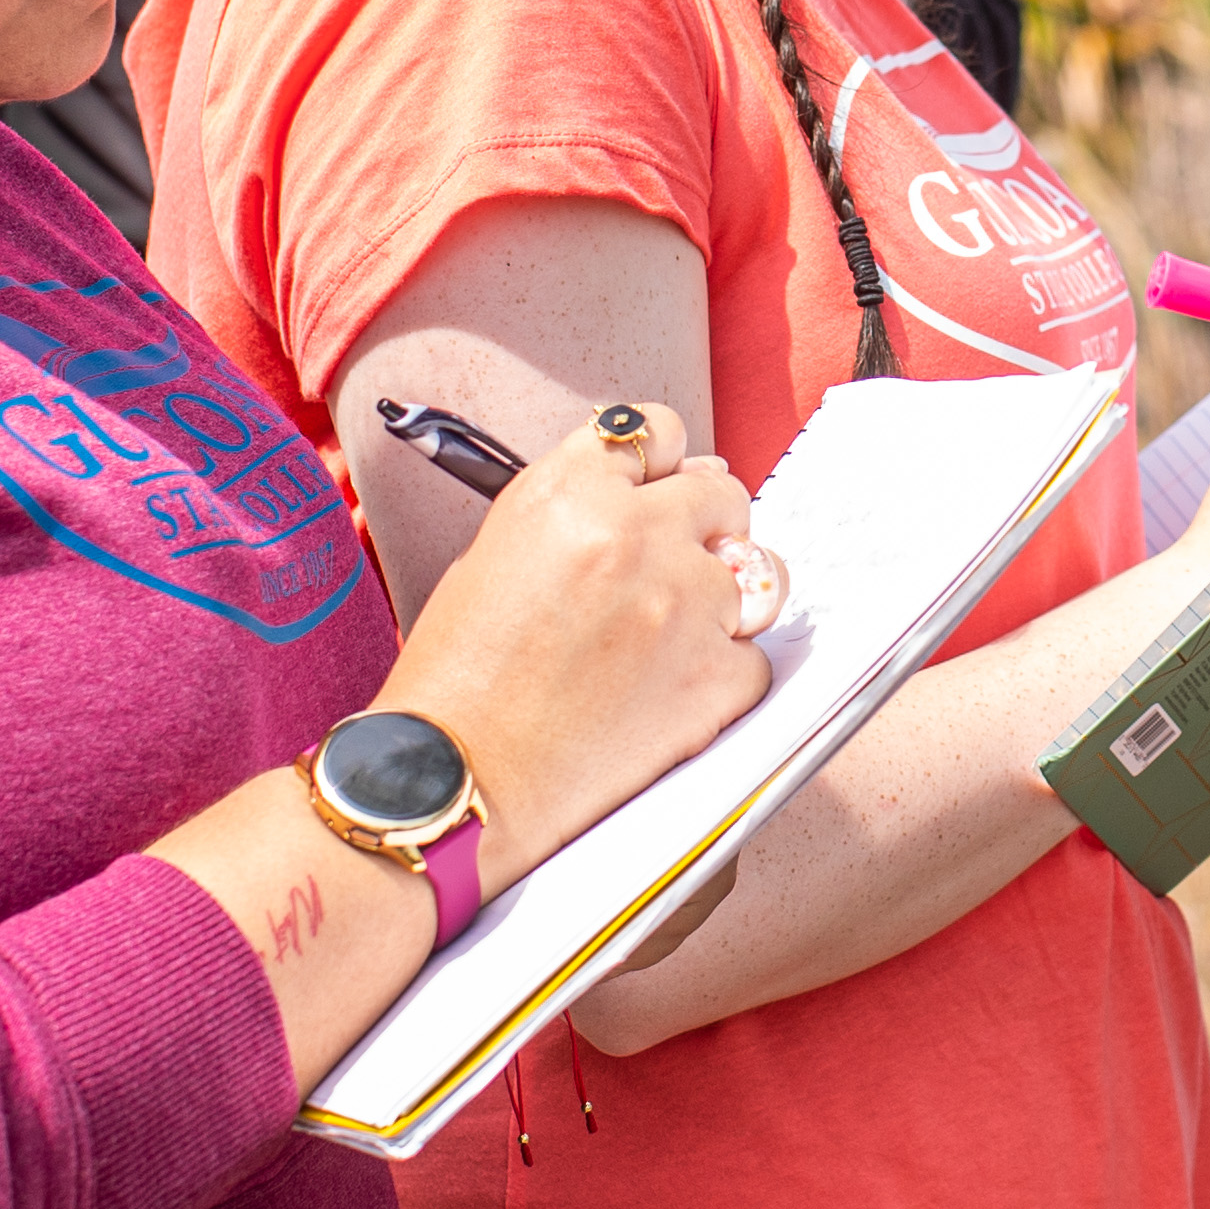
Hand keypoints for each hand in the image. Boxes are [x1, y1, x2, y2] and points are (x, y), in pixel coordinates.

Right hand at [381, 412, 774, 879]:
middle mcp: (636, 532)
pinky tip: (669, 697)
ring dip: (728, 598)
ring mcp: (686, 602)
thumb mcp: (495, 555)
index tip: (665, 487)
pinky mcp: (717, 676)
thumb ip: (579, 514)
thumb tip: (662, 496)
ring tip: (675, 638)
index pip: (656, 430)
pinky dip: (725, 676)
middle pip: (721, 493)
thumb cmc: (457, 679)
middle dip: (707, 524)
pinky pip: (756, 657)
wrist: (452, 778)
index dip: (664, 464)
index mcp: (569, 491)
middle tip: (677, 569)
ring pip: (758, 573)